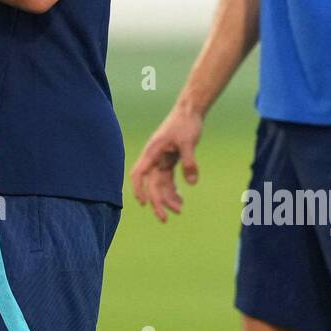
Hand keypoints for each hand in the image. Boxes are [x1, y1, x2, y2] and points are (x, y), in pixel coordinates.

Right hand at [130, 104, 203, 222]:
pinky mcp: (170, 159)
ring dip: (167, 198)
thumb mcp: (189, 142)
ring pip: (160, 184)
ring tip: (179, 210)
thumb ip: (189, 162)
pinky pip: (168, 179)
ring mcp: (161, 159)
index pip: (140, 173)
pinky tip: (181, 199)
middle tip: (165, 219)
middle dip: (157, 202)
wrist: (190, 111)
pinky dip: (173, 190)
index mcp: (153, 151)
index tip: (144, 203)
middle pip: (151, 184)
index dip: (139, 189)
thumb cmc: (186, 123)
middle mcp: (154, 157)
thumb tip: (191, 184)